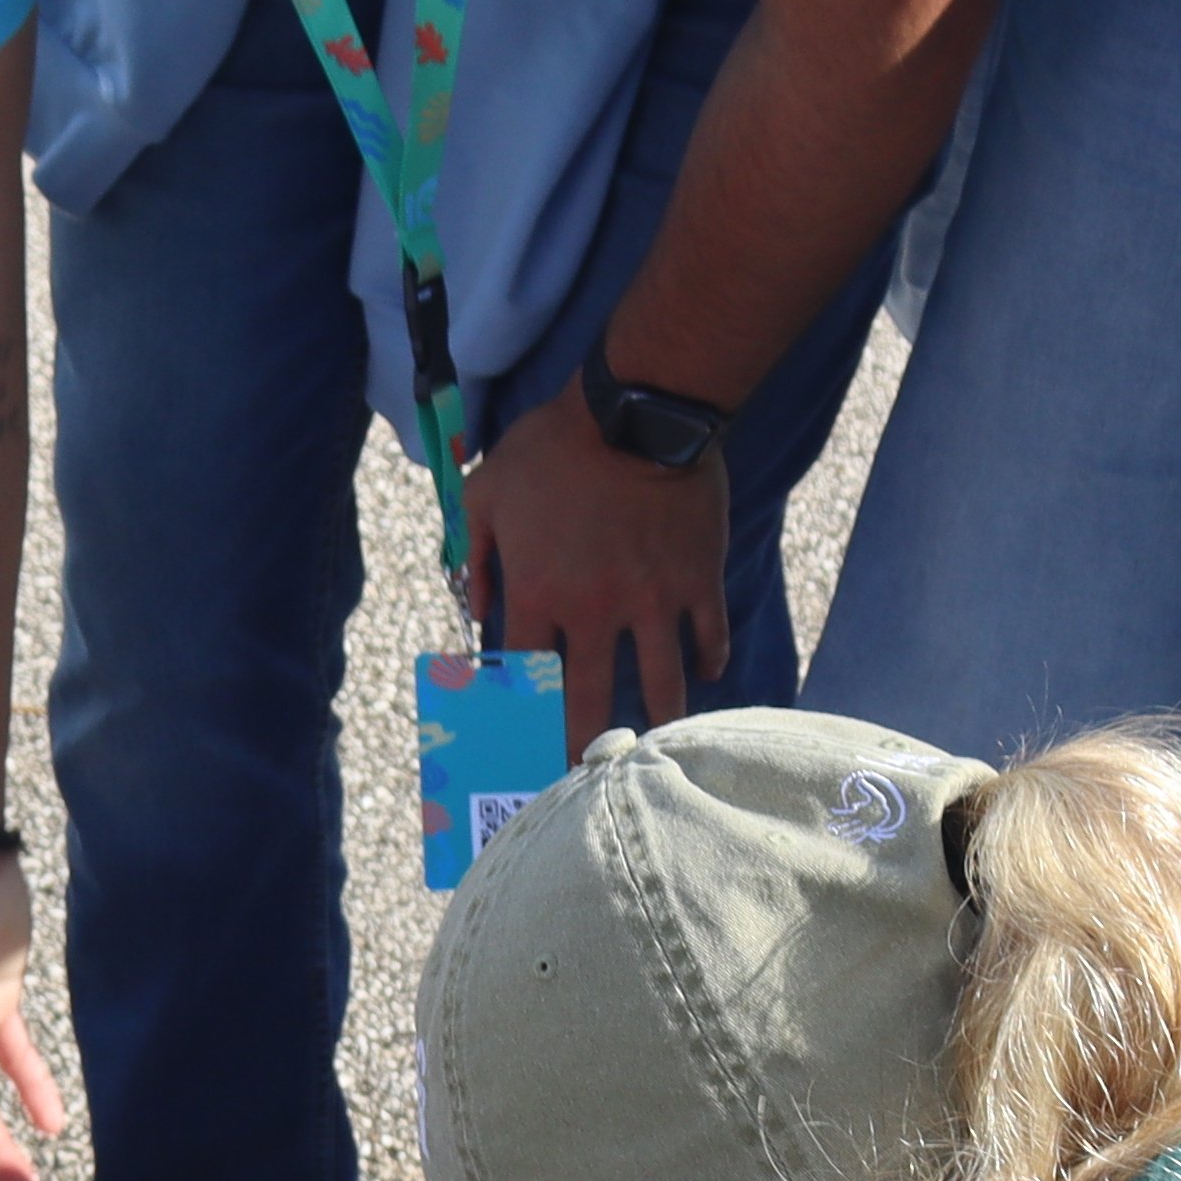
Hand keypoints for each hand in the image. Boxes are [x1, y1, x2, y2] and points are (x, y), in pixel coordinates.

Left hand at [466, 387, 731, 752]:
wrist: (637, 412)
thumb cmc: (553, 447)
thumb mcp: (486, 491)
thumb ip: (474, 554)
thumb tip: (472, 610)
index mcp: (539, 595)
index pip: (524, 676)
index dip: (520, 714)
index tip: (519, 741)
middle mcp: (595, 613)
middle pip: (588, 700)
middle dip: (582, 744)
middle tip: (583, 768)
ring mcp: (652, 603)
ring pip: (660, 684)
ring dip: (658, 718)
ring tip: (655, 739)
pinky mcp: (698, 583)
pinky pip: (709, 637)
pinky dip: (708, 660)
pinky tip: (705, 672)